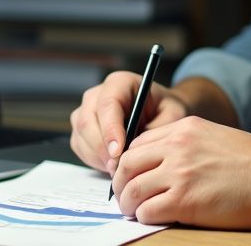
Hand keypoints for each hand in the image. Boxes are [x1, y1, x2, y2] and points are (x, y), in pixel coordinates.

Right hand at [69, 71, 189, 174]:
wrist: (159, 112)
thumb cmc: (165, 110)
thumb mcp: (171, 116)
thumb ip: (154, 130)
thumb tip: (133, 150)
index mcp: (120, 82)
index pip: (107, 104)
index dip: (110, 129)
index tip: (118, 151)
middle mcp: (97, 94)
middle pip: (87, 121)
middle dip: (101, 148)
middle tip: (118, 168)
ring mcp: (86, 110)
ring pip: (81, 136)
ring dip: (98, 156)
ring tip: (119, 169)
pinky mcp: (82, 129)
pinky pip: (80, 147)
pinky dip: (94, 160)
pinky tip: (112, 165)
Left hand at [111, 115, 250, 234]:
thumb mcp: (216, 137)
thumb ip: (188, 143)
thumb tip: (164, 162)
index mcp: (185, 128)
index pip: (139, 142)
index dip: (130, 162)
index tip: (132, 175)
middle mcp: (178, 146)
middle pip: (128, 163)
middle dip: (121, 182)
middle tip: (126, 196)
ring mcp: (180, 173)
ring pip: (132, 189)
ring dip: (129, 203)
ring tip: (136, 210)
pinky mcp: (184, 201)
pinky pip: (147, 210)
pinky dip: (144, 216)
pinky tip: (153, 217)